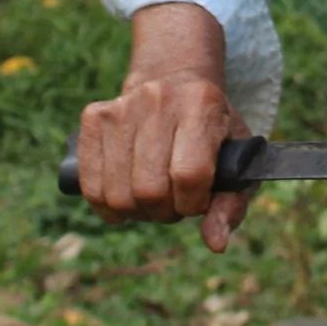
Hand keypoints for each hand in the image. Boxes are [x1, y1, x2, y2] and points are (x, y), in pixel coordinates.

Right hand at [73, 2, 252, 250]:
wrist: (175, 82)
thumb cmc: (212, 133)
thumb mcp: (236, 162)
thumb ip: (231, 204)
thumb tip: (215, 243)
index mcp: (202, 104)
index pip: (190, 176)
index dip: (193, 204)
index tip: (197, 202)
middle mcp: (159, 99)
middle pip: (149, 189)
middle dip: (164, 211)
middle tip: (173, 202)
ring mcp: (122, 107)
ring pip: (118, 194)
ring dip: (136, 211)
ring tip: (152, 197)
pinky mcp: (94, 117)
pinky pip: (90, 185)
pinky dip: (107, 206)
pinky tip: (124, 199)